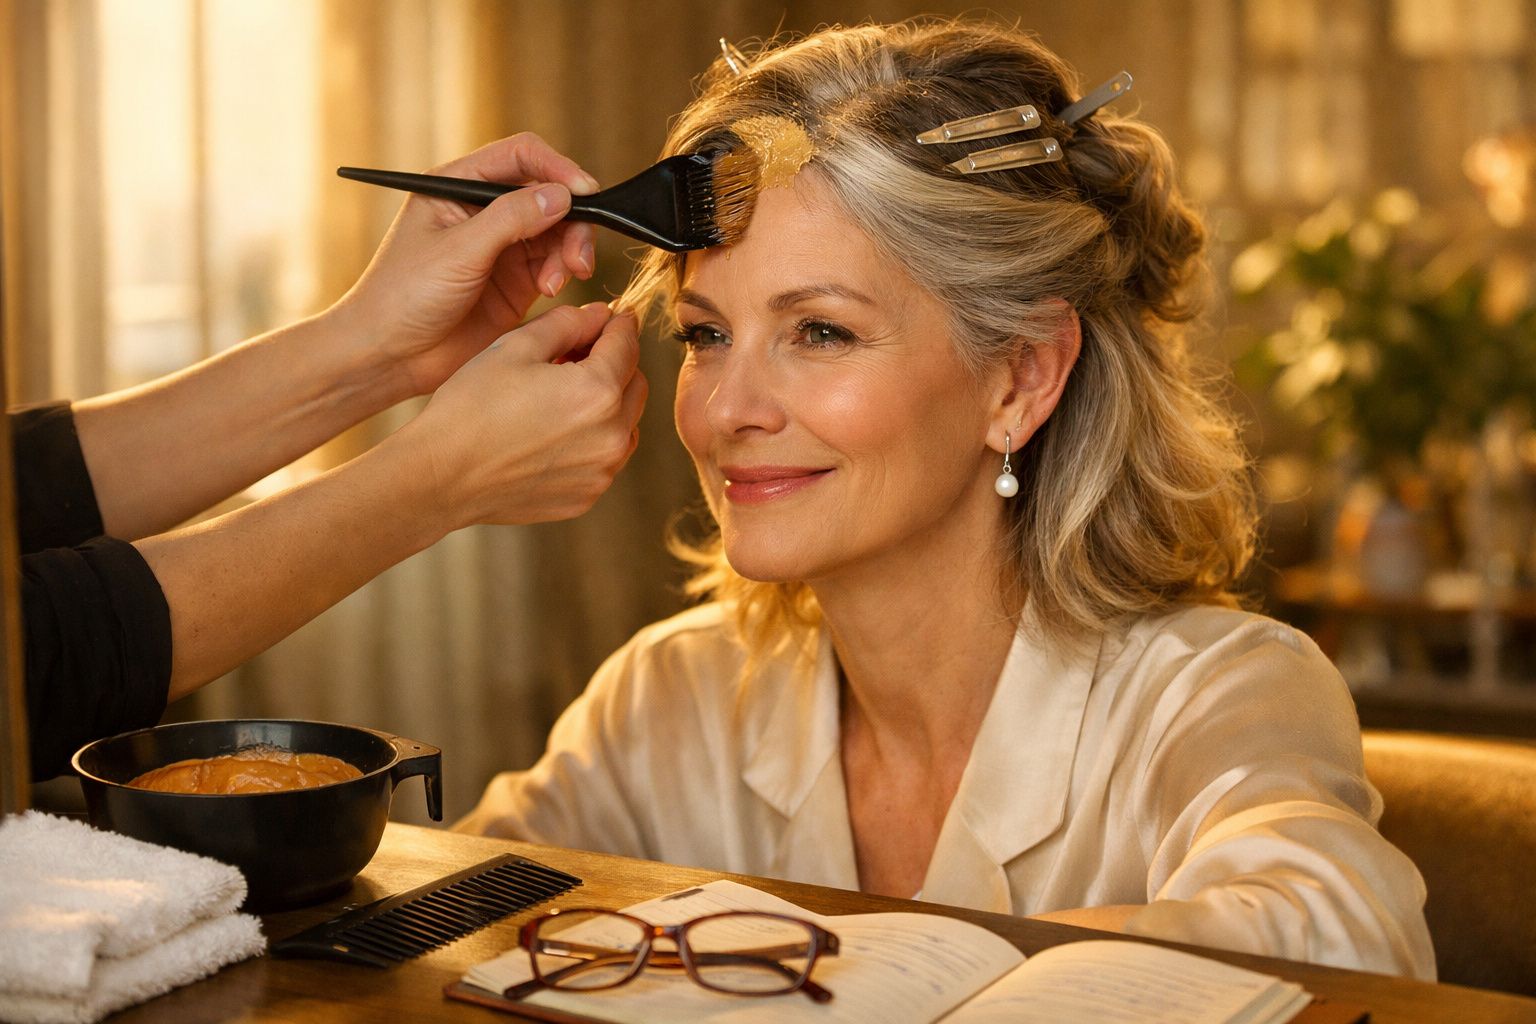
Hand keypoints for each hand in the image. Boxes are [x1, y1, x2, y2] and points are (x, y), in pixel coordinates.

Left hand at [333, 132, 601, 397]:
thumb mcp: (458, 251)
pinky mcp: (515, 281)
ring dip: (568, 251)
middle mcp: (483, 210)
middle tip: (577, 257)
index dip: (557, 168)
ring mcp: (501, 246)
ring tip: (555, 283)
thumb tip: (562, 194)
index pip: (520, 157)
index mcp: (458, 185)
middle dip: (570, 221)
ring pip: (557, 231)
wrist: (390, 355)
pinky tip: (548, 291)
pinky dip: (561, 273)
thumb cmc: (403, 295)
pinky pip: (554, 264)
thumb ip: (510, 219)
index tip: (586, 192)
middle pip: (548, 195)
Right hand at [389, 302, 647, 530]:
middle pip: (635, 384)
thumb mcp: (515, 346)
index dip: (620, 324)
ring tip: (563, 395)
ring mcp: (601, 472)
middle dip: (615, 363)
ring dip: (608, 403)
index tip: (613, 317)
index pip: (627, 345)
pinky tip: (554, 431)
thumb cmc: (471, 407)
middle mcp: (611, 436)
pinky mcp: (586, 496)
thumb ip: (567, 323)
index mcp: (597, 391)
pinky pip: (605, 458)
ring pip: (626, 423)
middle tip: (578, 354)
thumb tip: (602, 315)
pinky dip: (593, 439)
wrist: (441, 476)